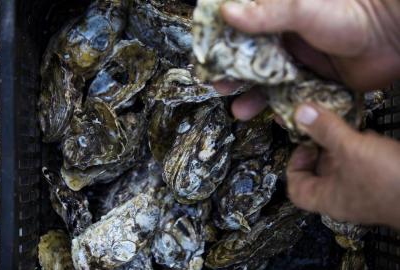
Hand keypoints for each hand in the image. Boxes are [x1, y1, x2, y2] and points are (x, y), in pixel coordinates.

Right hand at [216, 0, 399, 119]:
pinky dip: (276, 106)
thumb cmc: (349, 16)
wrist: (389, 39)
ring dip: (251, 95)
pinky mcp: (310, 81)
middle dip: (232, 75)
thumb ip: (266, 13)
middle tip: (217, 85)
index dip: (222, 43)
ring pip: (266, 82)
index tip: (207, 56)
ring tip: (238, 108)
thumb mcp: (302, 9)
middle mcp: (284, 41)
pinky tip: (269, 114)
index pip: (241, 29)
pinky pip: (287, 96)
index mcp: (278, 18)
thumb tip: (228, 11)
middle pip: (249, 60)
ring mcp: (297, 63)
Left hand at [287, 103, 399, 227]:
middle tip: (323, 126)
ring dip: (341, 144)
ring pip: (342, 165)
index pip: (296, 189)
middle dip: (320, 147)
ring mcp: (363, 190)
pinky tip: (368, 135)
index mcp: (327, 197)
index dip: (294, 166)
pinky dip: (361, 148)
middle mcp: (342, 197)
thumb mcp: (351, 149)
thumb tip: (299, 111)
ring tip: (345, 127)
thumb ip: (325, 130)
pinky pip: (362, 164)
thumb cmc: (387, 178)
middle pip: (319, 172)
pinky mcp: (381, 182)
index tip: (305, 144)